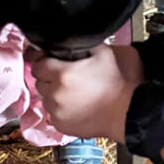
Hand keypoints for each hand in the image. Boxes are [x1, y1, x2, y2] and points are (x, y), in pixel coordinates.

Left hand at [28, 44, 143, 141]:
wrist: (126, 111)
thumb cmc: (116, 84)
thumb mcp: (102, 53)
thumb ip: (83, 43)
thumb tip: (71, 37)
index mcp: (62, 75)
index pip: (38, 65)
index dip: (45, 62)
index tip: (53, 64)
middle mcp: (56, 95)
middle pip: (40, 82)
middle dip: (50, 79)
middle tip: (67, 78)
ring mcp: (57, 112)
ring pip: (45, 99)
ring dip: (54, 95)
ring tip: (73, 93)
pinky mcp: (61, 125)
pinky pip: (53, 114)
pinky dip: (60, 110)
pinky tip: (76, 106)